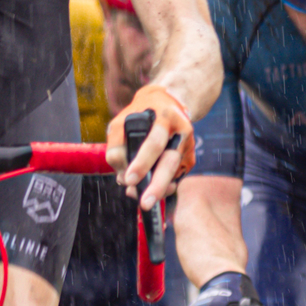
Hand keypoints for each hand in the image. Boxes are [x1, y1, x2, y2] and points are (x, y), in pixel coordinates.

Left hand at [109, 82, 195, 205]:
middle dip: (157, 185)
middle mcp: (181, 132)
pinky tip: (150, 187)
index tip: (130, 179)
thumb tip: (122, 176)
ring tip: (143, 200)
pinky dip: (161, 185)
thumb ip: (116, 145)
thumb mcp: (121, 121)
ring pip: (173, 173)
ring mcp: (188, 146)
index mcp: (165, 118)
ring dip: (158, 189)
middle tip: (145, 203)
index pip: (153, 143)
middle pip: (169, 162)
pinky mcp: (189, 159)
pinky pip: (175, 177)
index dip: (141, 163)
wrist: (168, 102)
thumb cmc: (140, 114)